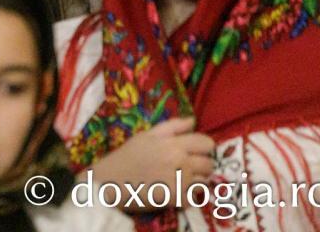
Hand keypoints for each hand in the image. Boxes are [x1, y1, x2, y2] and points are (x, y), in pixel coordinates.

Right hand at [84, 117, 214, 210]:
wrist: (110, 182)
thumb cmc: (126, 156)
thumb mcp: (146, 135)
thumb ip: (172, 126)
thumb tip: (193, 120)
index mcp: (173, 144)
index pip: (206, 143)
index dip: (203, 147)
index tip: (194, 151)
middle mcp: (181, 162)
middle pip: (209, 163)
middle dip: (201, 165)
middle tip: (186, 167)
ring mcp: (181, 182)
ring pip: (204, 181)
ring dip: (195, 181)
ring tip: (179, 180)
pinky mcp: (178, 200)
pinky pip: (194, 197)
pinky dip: (187, 196)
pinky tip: (174, 191)